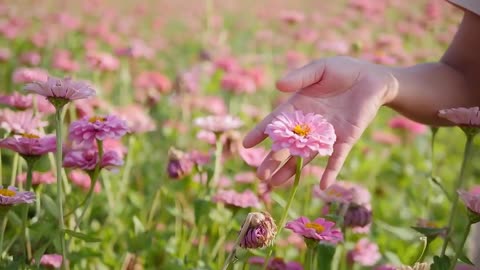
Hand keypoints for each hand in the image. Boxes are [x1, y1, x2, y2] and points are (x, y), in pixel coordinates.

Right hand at [243, 56, 397, 188]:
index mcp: (298, 107)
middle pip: (287, 146)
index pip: (276, 122)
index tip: (247, 144)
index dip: (261, 132)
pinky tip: (323, 185)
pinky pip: (336, 158)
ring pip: (306, 156)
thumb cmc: (343, 70)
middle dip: (273, 160)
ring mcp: (326, 135)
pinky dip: (330, 171)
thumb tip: (278, 85)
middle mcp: (308, 125)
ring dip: (293, 171)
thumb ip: (300, 77)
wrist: (373, 79)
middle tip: (260, 176)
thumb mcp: (319, 69)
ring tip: (277, 184)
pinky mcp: (345, 140)